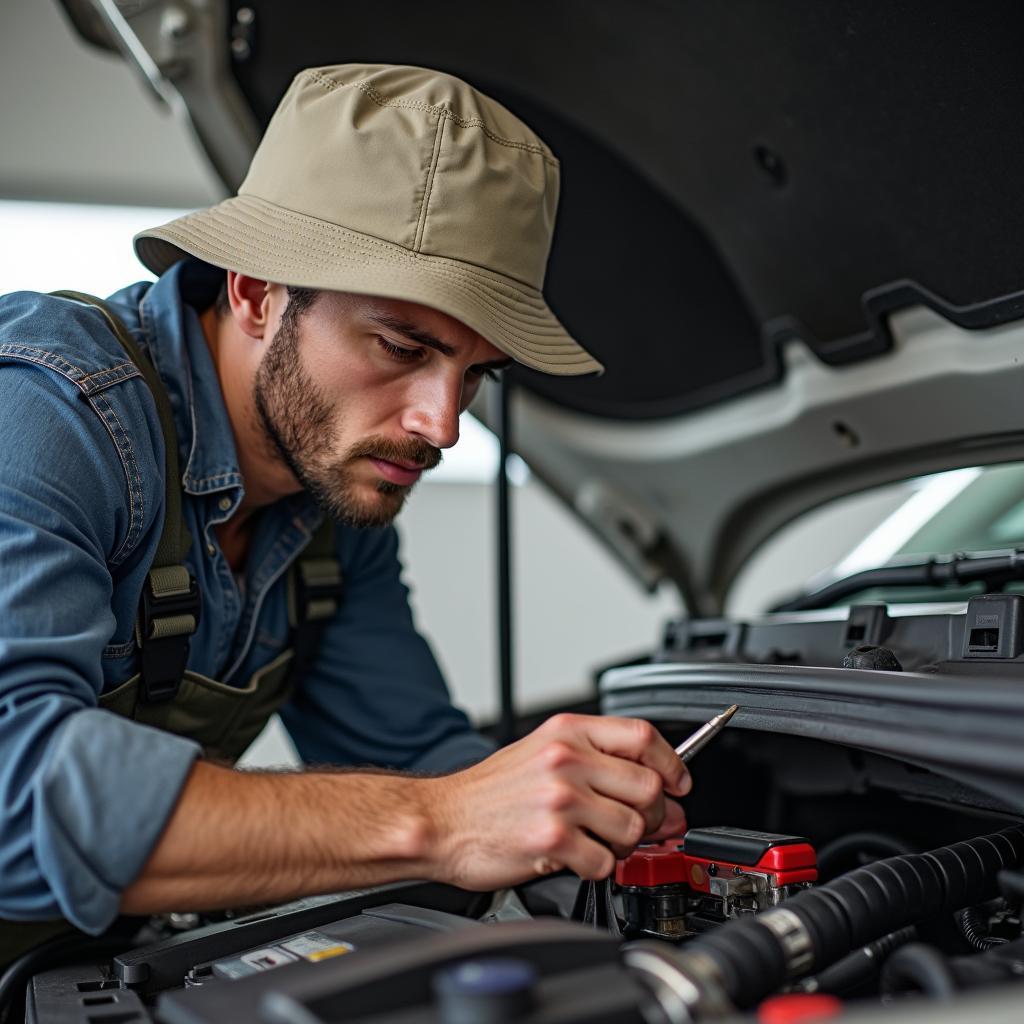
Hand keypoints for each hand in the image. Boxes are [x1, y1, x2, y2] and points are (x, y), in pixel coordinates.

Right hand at [424, 714, 690, 889]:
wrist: (440, 821)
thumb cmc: (488, 793)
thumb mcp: (540, 753)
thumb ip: (597, 762)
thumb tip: (657, 789)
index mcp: (567, 733)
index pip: (643, 736)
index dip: (672, 764)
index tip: (678, 783)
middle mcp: (567, 760)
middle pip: (649, 788)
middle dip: (655, 815)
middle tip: (642, 827)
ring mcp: (560, 798)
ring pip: (633, 828)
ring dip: (623, 845)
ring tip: (596, 842)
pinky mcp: (552, 838)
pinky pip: (605, 862)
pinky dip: (596, 868)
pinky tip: (574, 856)